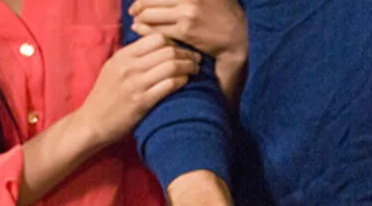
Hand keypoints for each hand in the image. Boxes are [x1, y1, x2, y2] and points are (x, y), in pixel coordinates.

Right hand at [75, 33, 199, 144]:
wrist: (92, 123)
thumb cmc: (105, 97)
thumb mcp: (112, 69)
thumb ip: (131, 57)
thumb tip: (155, 48)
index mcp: (122, 56)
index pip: (156, 38)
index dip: (173, 42)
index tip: (180, 50)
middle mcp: (129, 66)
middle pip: (167, 50)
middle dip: (185, 54)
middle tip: (195, 60)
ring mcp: (135, 84)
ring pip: (171, 66)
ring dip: (188, 67)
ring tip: (195, 70)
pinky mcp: (142, 102)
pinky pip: (169, 85)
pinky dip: (181, 81)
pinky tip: (186, 83)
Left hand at [128, 0, 246, 60]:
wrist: (237, 37)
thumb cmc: (223, 14)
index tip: (140, 1)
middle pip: (151, 0)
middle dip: (138, 6)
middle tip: (133, 11)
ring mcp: (186, 14)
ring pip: (151, 14)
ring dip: (140, 18)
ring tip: (137, 21)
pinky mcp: (186, 32)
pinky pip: (158, 30)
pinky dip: (146, 30)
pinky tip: (141, 30)